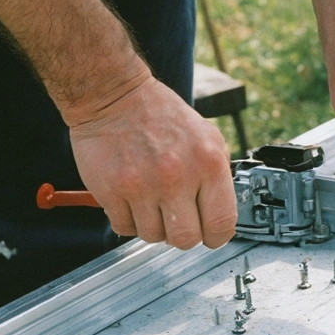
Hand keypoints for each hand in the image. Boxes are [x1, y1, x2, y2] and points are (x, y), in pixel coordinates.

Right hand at [67, 77, 236, 248]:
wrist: (114, 95)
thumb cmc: (160, 115)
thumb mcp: (207, 136)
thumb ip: (217, 175)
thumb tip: (220, 211)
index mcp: (208, 163)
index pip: (222, 223)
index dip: (216, 236)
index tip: (209, 234)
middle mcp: (177, 176)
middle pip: (186, 239)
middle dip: (182, 234)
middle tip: (176, 217)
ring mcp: (143, 186)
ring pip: (153, 237)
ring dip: (153, 224)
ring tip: (150, 198)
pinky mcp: (112, 191)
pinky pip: (125, 228)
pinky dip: (128, 219)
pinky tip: (131, 197)